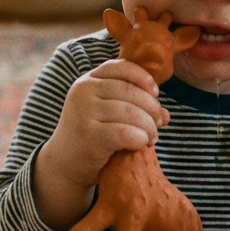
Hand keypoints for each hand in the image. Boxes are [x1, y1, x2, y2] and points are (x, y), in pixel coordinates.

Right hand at [34, 59, 168, 229]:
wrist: (64, 164)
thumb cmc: (92, 135)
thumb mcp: (107, 113)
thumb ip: (132, 105)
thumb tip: (165, 115)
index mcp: (88, 80)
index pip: (121, 66)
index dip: (143, 77)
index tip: (155, 94)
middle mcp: (83, 91)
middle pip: (130, 90)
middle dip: (152, 108)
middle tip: (159, 123)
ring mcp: (84, 112)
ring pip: (130, 112)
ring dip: (149, 126)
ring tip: (152, 137)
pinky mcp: (89, 135)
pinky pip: (125, 132)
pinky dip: (140, 138)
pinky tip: (142, 144)